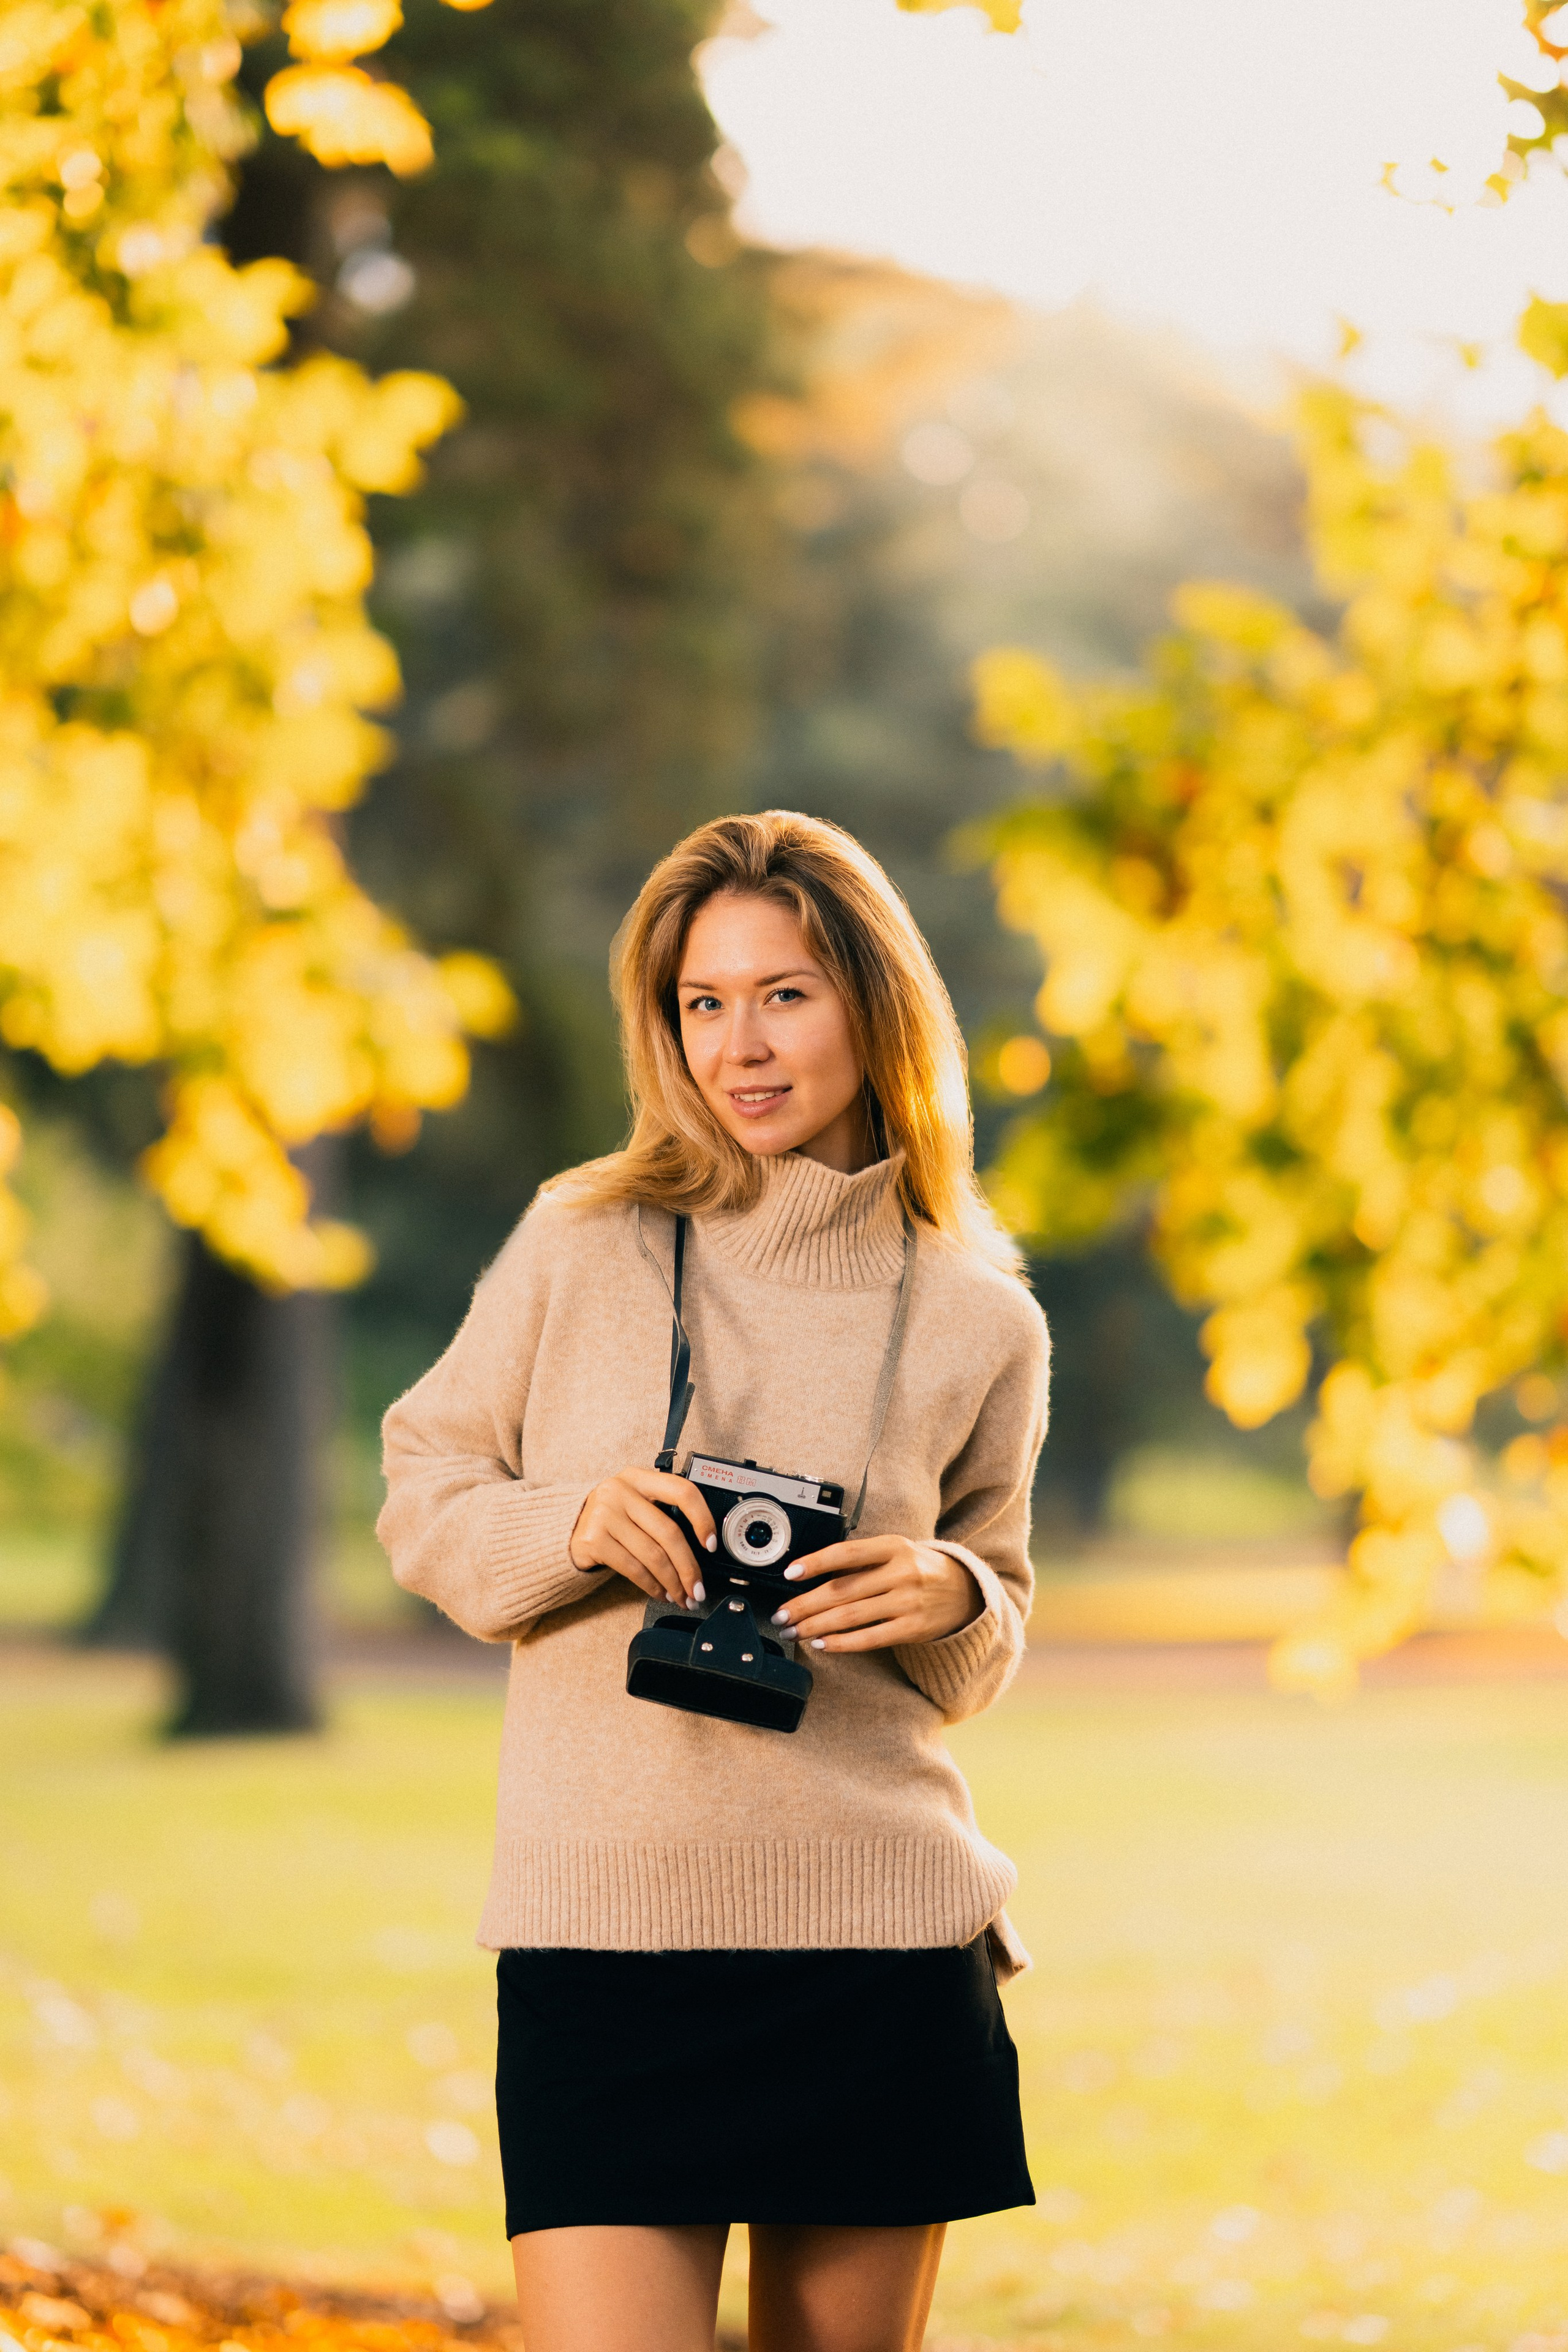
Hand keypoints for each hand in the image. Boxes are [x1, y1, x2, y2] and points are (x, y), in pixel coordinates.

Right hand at [569, 1468, 717, 1606]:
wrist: (568, 1527)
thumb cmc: (613, 1517)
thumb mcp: (635, 1502)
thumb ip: (662, 1511)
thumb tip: (702, 1548)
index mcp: (639, 1477)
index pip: (681, 1490)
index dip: (702, 1518)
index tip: (712, 1544)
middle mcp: (621, 1490)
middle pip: (669, 1532)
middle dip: (689, 1567)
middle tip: (698, 1589)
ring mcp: (605, 1514)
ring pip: (653, 1555)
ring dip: (673, 1582)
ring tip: (682, 1596)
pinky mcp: (593, 1539)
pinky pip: (633, 1568)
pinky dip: (652, 1585)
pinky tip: (660, 1593)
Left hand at [769, 1535, 982, 1652]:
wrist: (965, 1591)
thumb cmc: (919, 1569)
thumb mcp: (895, 1552)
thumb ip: (860, 1561)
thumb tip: (811, 1573)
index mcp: (893, 1546)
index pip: (846, 1553)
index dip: (815, 1563)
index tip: (789, 1573)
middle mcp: (901, 1572)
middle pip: (842, 1590)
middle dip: (804, 1604)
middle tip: (780, 1615)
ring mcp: (908, 1602)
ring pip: (851, 1616)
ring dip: (815, 1626)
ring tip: (793, 1631)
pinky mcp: (913, 1629)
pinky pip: (870, 1638)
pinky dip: (842, 1643)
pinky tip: (821, 1643)